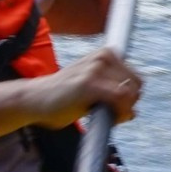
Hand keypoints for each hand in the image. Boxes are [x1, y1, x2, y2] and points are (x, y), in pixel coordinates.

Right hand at [30, 48, 145, 127]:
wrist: (34, 99)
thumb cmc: (63, 97)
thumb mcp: (93, 87)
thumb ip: (114, 92)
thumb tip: (134, 112)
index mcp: (107, 54)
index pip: (136, 80)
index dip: (128, 98)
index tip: (112, 106)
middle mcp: (103, 56)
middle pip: (137, 87)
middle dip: (127, 104)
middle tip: (107, 112)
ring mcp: (96, 68)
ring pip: (131, 94)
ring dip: (122, 110)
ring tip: (102, 114)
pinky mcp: (89, 83)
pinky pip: (121, 99)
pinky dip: (119, 113)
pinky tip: (103, 117)